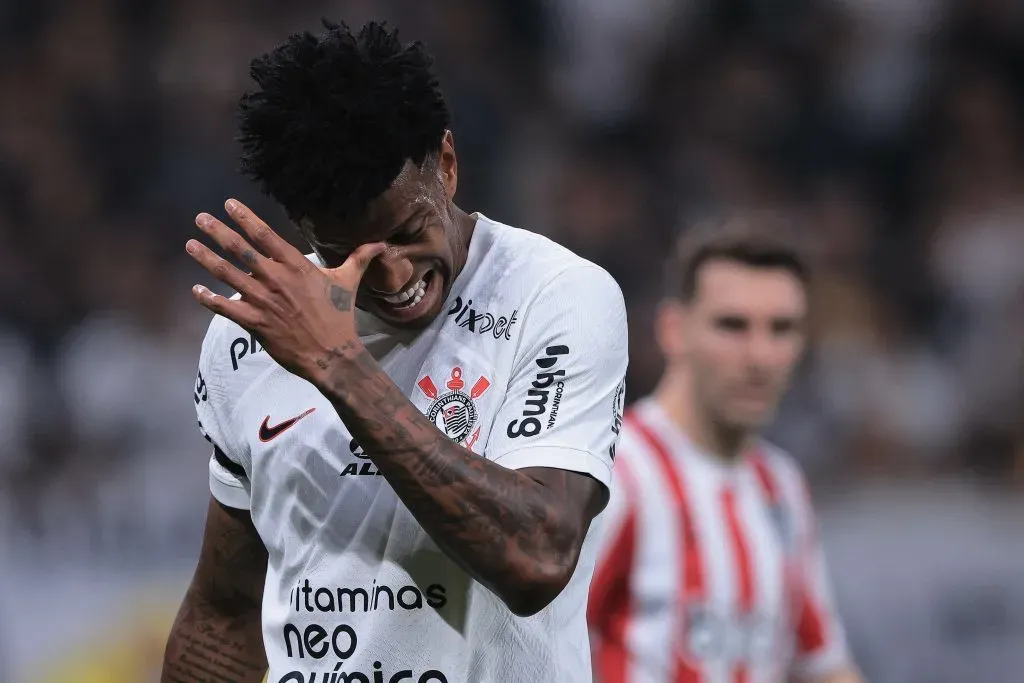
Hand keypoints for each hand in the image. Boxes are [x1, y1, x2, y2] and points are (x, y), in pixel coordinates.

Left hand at [185, 198, 385, 383]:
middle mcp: (276, 279)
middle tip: (200, 218)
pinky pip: (226, 308)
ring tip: (190, 244)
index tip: (228, 204)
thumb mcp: (349, 282)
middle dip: (218, 232)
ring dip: (206, 259)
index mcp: (297, 266)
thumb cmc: (340, 317)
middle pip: (240, 250)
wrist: (332, 354)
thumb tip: (381, 243)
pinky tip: (195, 289)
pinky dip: (209, 299)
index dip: (245, 218)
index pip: (266, 236)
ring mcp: (263, 300)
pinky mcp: (255, 322)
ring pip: (228, 275)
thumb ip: (360, 258)